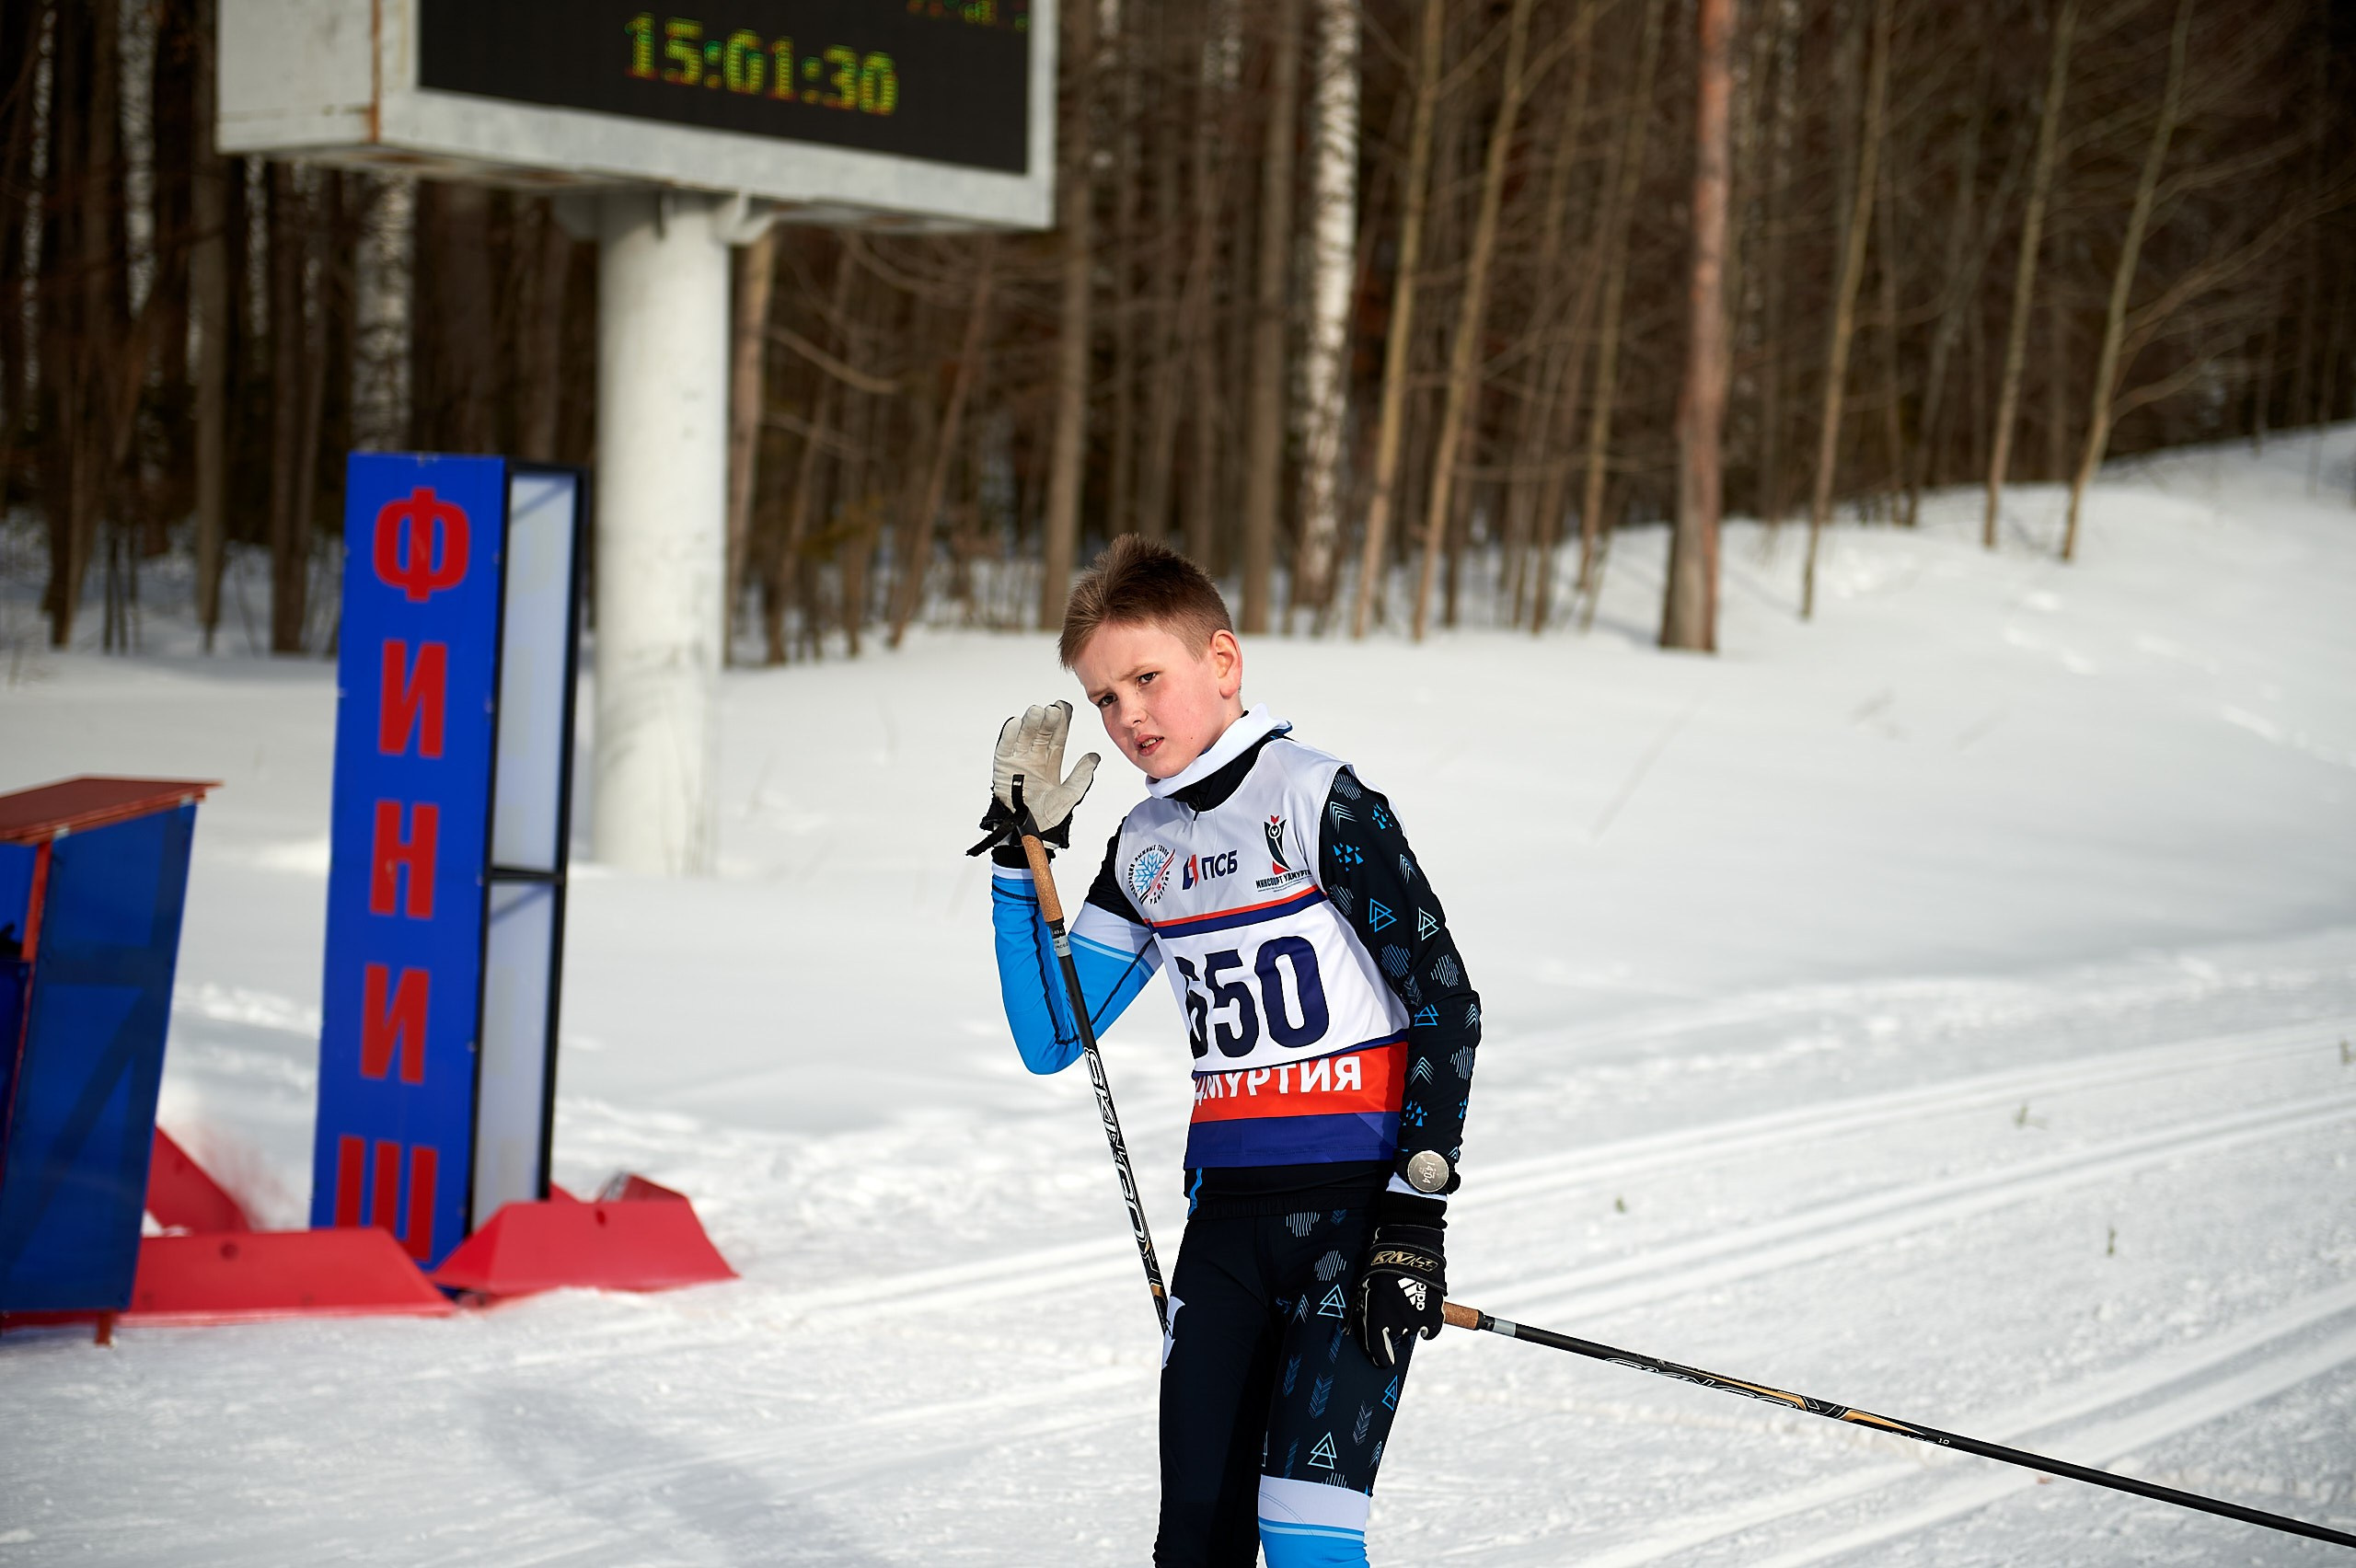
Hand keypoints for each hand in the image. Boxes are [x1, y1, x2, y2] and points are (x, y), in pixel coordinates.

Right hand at [968, 702, 1099, 861]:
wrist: (1031, 831)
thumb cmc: (1050, 815)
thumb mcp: (1071, 794)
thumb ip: (1081, 775)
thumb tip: (1095, 756)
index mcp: (1051, 760)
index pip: (1057, 735)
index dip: (1061, 721)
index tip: (1064, 708)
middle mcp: (1035, 756)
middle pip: (1040, 732)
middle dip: (1045, 720)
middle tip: (1051, 710)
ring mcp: (1018, 759)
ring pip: (1024, 735)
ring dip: (1029, 723)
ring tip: (1035, 712)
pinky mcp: (1003, 766)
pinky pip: (1004, 747)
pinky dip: (1008, 735)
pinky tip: (1015, 723)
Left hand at [1354, 1198, 1445, 1367]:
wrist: (1406, 1250)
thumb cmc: (1380, 1269)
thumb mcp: (1368, 1291)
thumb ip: (1370, 1314)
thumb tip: (1371, 1331)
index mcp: (1377, 1320)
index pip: (1378, 1351)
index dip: (1380, 1358)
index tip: (1383, 1361)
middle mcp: (1397, 1325)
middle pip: (1397, 1338)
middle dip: (1395, 1329)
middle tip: (1395, 1311)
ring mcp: (1416, 1321)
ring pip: (1413, 1331)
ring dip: (1411, 1323)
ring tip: (1408, 1302)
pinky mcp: (1434, 1315)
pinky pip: (1431, 1330)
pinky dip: (1428, 1326)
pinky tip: (1423, 1315)